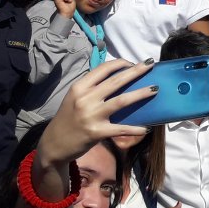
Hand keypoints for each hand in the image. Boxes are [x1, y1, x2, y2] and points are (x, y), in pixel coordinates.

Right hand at [38, 59, 155, 164]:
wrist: (53, 145)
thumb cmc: (68, 119)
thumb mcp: (75, 98)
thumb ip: (92, 88)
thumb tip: (118, 77)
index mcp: (79, 87)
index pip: (102, 69)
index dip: (120, 63)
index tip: (133, 62)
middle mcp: (85, 99)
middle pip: (115, 81)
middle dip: (135, 71)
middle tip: (150, 65)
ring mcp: (91, 115)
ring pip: (121, 101)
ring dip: (140, 94)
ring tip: (155, 89)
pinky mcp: (96, 132)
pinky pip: (120, 128)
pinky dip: (134, 128)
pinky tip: (146, 128)